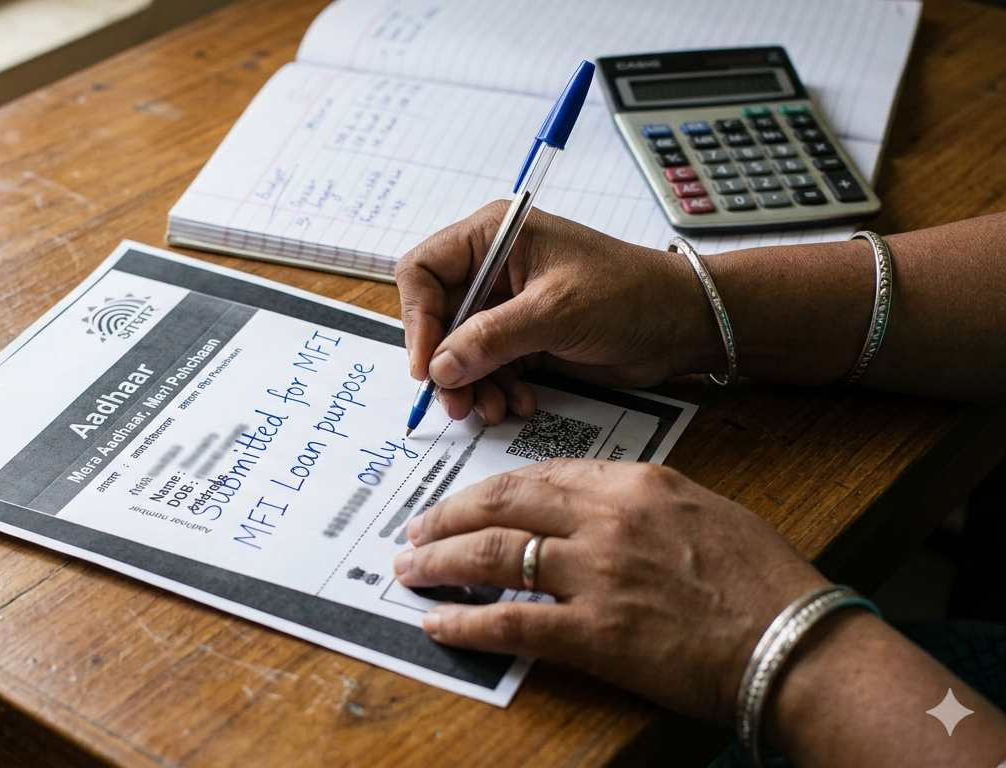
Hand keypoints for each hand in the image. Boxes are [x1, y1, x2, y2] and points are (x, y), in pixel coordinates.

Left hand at [392, 459, 828, 721]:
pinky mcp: (595, 633)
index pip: (539, 475)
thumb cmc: (764, 582)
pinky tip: (438, 623)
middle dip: (448, 516)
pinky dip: (466, 623)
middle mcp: (607, 520)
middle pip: (503, 505)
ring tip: (410, 569)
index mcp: (635, 484)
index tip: (465, 501)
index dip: (490, 490)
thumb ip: (641, 504)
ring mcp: (597, 575)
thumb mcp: (703, 512)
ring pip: (494, 555)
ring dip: (441, 562)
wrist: (797, 642)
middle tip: (417, 530)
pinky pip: (511, 622)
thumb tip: (590, 511)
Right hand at [395, 203, 718, 422]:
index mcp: (494, 235)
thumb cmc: (629, 294)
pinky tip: (519, 403)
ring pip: (459, 349)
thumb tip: (440, 366)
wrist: (682, 324)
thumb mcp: (554, 312)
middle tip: (457, 403)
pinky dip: (496, 388)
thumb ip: (491, 338)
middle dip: (447, 363)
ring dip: (472, 384)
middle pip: (438, 317)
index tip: (428, 365)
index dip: (419, 319)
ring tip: (494, 409)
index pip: (423, 271)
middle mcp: (493, 266)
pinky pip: (487, 366)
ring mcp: (506, 303)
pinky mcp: (523, 335)